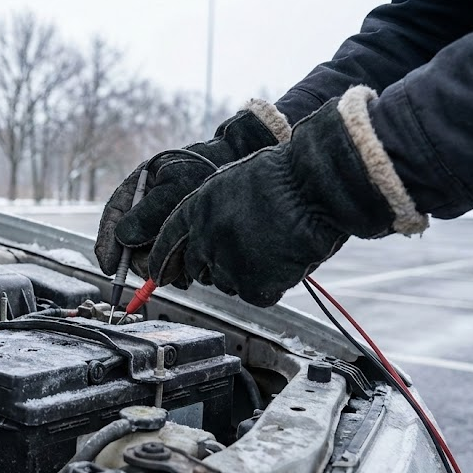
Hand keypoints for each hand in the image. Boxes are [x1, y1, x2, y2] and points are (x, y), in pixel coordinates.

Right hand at [95, 99, 290, 276]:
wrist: (238, 164)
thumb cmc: (206, 167)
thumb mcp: (174, 187)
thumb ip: (147, 213)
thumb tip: (123, 238)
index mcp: (138, 188)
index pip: (113, 218)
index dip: (107, 245)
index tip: (109, 268)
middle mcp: (148, 208)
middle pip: (130, 245)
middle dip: (140, 261)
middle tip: (153, 272)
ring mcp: (164, 224)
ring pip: (152, 256)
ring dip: (162, 267)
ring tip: (182, 265)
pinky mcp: (181, 237)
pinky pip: (172, 261)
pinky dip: (179, 269)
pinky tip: (191, 266)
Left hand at [145, 86, 427, 305]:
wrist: (315, 186)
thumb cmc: (284, 177)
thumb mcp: (230, 183)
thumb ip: (210, 213)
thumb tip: (198, 238)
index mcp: (196, 208)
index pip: (166, 244)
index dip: (162, 263)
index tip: (158, 276)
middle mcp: (205, 237)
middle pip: (197, 269)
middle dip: (213, 266)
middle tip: (244, 253)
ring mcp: (228, 262)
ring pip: (226, 284)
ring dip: (244, 274)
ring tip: (271, 249)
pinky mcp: (252, 284)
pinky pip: (256, 295)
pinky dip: (271, 286)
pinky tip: (285, 263)